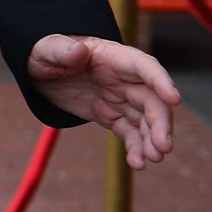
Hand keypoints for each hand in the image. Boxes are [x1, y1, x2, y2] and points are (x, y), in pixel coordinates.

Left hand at [26, 34, 180, 168]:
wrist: (37, 69)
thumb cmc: (44, 51)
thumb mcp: (45, 48)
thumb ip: (61, 50)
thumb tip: (78, 52)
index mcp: (112, 57)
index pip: (144, 66)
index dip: (161, 81)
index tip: (174, 99)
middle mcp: (124, 79)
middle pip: (151, 100)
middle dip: (161, 123)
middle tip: (163, 148)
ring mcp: (120, 98)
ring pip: (145, 120)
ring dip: (152, 140)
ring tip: (152, 159)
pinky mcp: (111, 116)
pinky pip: (129, 133)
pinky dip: (136, 148)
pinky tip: (137, 163)